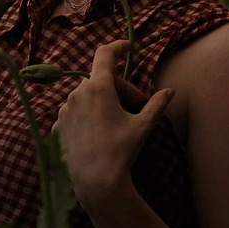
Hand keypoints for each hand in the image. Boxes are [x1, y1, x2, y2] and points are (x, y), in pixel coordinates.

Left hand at [52, 40, 176, 211]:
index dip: (118, 46)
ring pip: (86, 95)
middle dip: (120, 88)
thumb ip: (156, 104)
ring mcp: (65, 109)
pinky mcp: (58, 125)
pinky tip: (99, 132)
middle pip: (101, 79)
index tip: (128, 46)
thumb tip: (170, 92)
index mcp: (99, 88)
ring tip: (117, 121)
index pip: (105, 55)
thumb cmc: (121, 151)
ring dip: (102, 100)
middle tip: (137, 105)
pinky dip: (87, 114)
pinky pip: (75, 110)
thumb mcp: (143, 126)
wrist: (96, 181)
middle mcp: (78, 94)